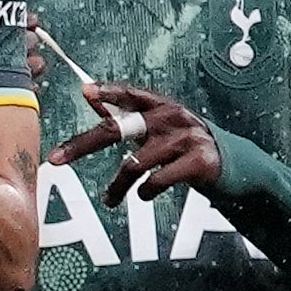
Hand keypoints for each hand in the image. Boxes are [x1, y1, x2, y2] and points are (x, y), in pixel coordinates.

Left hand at [57, 80, 218, 194]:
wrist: (235, 165)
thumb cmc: (185, 144)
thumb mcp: (158, 126)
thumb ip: (126, 114)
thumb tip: (90, 98)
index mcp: (161, 106)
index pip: (131, 95)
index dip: (108, 92)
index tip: (85, 91)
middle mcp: (173, 117)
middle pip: (118, 130)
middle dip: (82, 145)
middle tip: (56, 159)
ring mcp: (187, 138)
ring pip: (134, 164)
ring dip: (117, 186)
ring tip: (110, 199)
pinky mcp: (199, 161)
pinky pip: (157, 180)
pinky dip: (145, 192)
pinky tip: (144, 194)